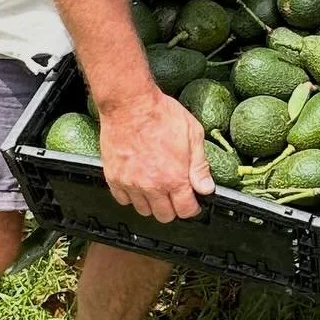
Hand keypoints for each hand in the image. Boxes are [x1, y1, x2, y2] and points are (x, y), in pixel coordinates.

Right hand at [98, 86, 212, 222]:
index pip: (186, 210)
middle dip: (173, 208)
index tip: (192, 201)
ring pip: (143, 210)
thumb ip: (200, 165)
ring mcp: (130, 184)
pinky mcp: (113, 177)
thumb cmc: (162, 114)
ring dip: (152, 203)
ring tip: (156, 188)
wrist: (130, 103)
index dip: (192, 208)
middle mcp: (152, 186)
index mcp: (174, 178)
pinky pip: (122, 199)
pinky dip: (130, 196)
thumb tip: (206, 188)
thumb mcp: (193, 134)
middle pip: (164, 215)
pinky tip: (137, 183)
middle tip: (174, 194)